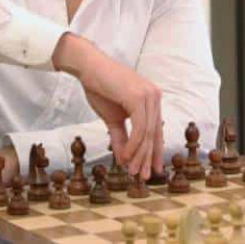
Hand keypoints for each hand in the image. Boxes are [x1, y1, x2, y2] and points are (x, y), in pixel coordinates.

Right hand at [52, 33, 163, 179]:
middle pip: (154, 134)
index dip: (154, 152)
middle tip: (143, 177)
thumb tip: (124, 160)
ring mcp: (148, 95)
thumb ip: (120, 137)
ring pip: (148, 133)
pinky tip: (127, 157)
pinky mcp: (139, 97)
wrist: (88, 67)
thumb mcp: (112, 118)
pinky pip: (140, 128)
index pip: (156, 130)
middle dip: (148, 158)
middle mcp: (154, 96)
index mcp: (151, 99)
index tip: (152, 170)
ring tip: (133, 171)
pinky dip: (134, 145)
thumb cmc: (100, 88)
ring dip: (140, 155)